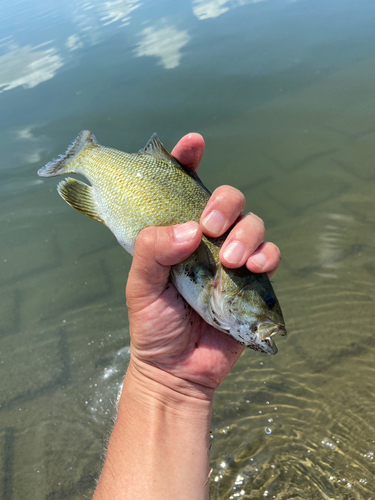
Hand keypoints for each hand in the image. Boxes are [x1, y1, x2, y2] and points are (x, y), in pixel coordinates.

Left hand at [126, 133, 280, 397]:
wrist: (176, 371)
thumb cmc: (153, 325)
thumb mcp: (140, 287)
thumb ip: (153, 252)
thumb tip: (190, 229)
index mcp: (174, 234)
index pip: (182, 188)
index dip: (187, 160)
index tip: (194, 143)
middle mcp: (205, 241)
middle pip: (228, 199)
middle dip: (225, 203)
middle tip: (212, 226)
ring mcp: (231, 260)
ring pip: (252, 224)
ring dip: (247, 233)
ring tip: (232, 259)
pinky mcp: (252, 281)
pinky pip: (271, 254)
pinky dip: (269, 254)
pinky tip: (255, 267)